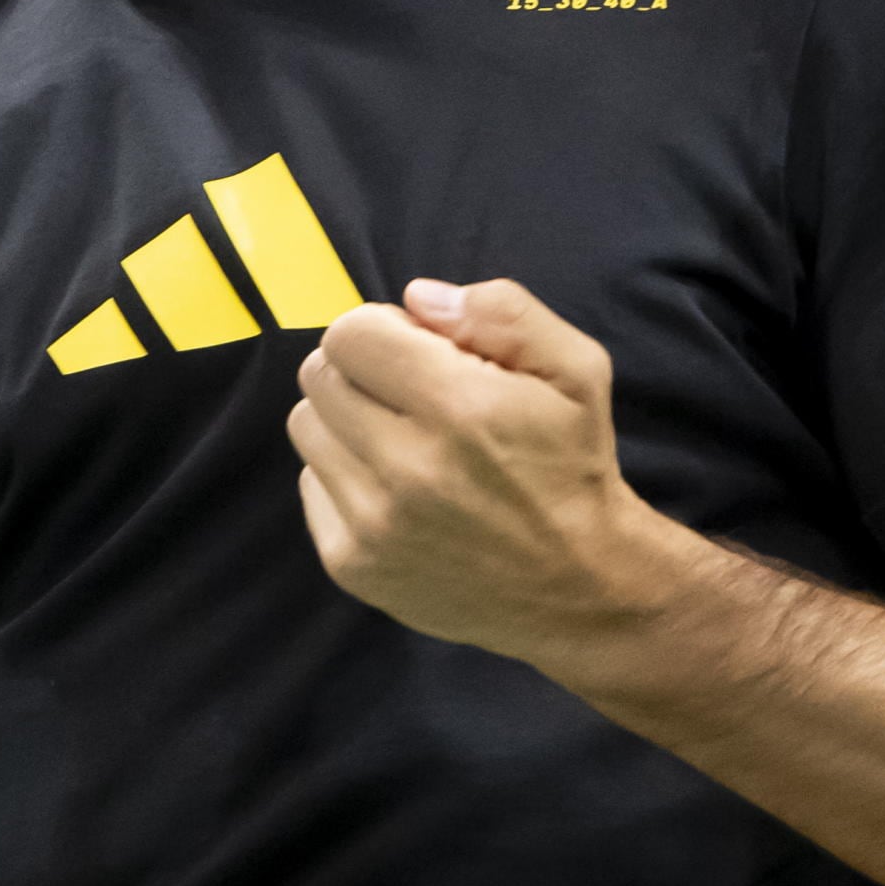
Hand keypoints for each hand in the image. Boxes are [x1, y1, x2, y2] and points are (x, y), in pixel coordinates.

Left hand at [285, 278, 673, 663]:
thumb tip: (416, 299)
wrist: (578, 587)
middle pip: (319, 375)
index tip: (417, 350)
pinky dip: (345, 475)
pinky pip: (311, 484)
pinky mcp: (351, 564)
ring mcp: (372, 524)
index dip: (383, 330)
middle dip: (361, 370)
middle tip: (410, 394)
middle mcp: (408, 469)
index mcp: (461, 409)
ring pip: (306, 427)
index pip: (350, 333)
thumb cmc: (572, 466)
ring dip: (346, 420)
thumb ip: (504, 314)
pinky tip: (396, 489)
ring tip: (403, 439)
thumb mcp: (577, 371)